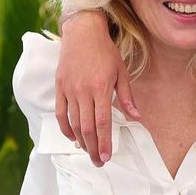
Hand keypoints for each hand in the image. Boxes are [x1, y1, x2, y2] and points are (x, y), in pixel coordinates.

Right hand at [55, 10, 137, 164]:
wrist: (82, 33)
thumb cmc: (105, 52)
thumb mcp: (122, 72)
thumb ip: (127, 97)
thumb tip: (136, 117)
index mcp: (101, 88)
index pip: (103, 122)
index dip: (104, 141)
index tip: (106, 156)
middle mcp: (83, 91)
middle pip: (87, 127)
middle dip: (93, 147)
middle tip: (98, 161)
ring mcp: (69, 90)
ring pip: (73, 123)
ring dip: (81, 141)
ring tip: (88, 152)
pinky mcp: (59, 88)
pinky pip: (60, 113)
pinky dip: (65, 128)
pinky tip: (73, 137)